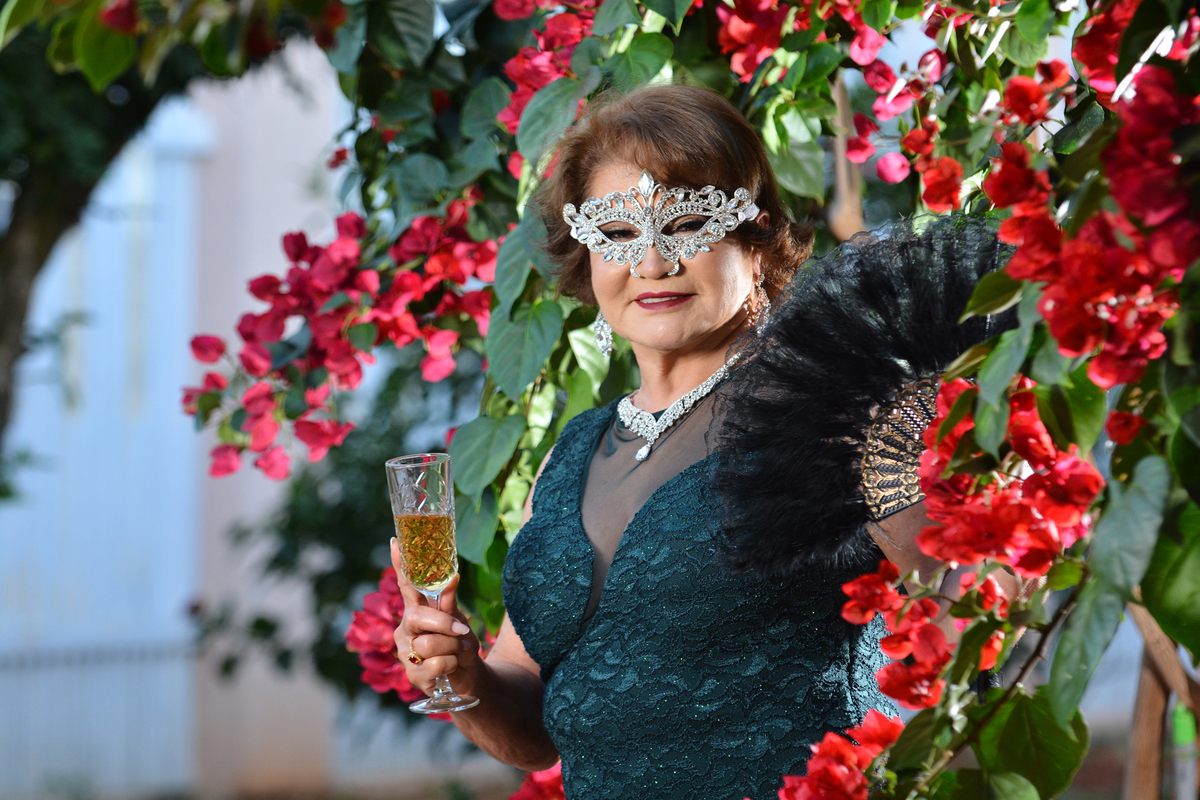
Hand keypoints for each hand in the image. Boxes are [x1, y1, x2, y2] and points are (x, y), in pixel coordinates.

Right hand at [391, 537, 482, 696]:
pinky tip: (451, 668)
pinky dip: (451, 665)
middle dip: (443, 623)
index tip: (396, 541)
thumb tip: (453, 575)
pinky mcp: (413, 676)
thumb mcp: (458, 620)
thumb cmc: (460, 644)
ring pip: (428, 643)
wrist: (470, 676)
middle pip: (416, 617)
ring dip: (453, 648)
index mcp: (416, 611)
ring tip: (459, 652)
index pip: (407, 585)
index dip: (401, 565)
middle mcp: (405, 630)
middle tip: (462, 630)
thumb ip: (450, 602)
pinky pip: (435, 665)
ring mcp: (406, 653)